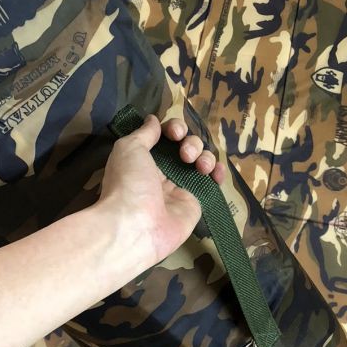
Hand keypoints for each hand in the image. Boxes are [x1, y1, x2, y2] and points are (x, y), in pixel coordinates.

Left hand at [95, 115, 225, 267]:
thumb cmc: (128, 183)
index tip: (174, 132)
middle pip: (187, 146)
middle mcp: (163, 171)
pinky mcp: (196, 203)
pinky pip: (212, 183)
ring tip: (197, 165)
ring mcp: (180, 187)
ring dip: (204, 155)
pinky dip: (218, 173)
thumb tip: (153, 120)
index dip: (174, 128)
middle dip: (191, 142)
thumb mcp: (129, 148)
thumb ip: (144, 133)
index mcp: (145, 158)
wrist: (136, 226)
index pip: (166, 136)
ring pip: (201, 161)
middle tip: (184, 154)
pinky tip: (215, 172)